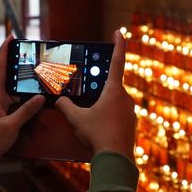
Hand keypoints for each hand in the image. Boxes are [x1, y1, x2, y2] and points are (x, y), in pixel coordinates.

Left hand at [0, 35, 45, 162]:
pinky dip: (25, 94)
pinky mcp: (3, 112)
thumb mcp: (10, 126)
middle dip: (18, 61)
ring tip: (37, 70)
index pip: (0, 67)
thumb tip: (41, 97)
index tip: (11, 37)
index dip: (5, 51)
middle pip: (7, 73)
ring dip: (23, 79)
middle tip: (32, 52)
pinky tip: (35, 93)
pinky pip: (16, 98)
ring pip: (13, 86)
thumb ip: (26, 111)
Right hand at [56, 31, 135, 161]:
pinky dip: (108, 116)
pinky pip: (118, 114)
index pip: (117, 61)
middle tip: (89, 97)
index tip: (119, 31)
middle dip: (99, 88)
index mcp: (114, 91)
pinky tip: (99, 128)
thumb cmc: (97, 135)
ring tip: (91, 117)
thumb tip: (59, 100)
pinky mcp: (131, 123)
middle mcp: (125, 98)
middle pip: (111, 86)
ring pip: (114, 101)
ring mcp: (130, 111)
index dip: (118, 44)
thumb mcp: (76, 119)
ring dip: (103, 105)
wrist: (115, 159)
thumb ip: (66, 106)